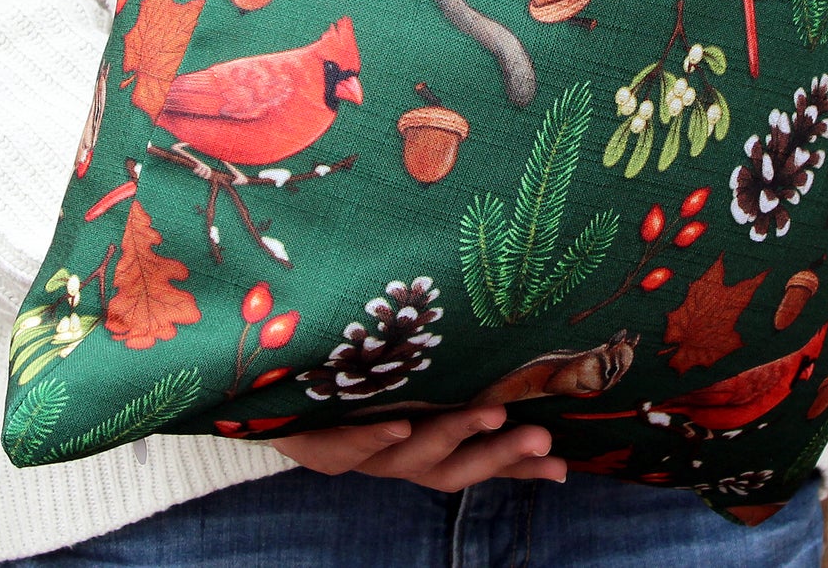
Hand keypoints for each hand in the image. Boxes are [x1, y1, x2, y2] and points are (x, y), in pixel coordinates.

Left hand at [270, 406, 566, 489]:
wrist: (264, 392)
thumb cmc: (350, 378)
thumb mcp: (408, 380)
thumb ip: (450, 379)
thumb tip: (508, 356)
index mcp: (420, 447)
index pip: (480, 464)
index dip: (519, 468)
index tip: (564, 464)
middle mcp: (395, 458)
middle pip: (454, 470)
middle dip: (500, 454)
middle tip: (542, 437)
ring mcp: (359, 455)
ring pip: (411, 457)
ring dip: (454, 434)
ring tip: (491, 412)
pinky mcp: (317, 445)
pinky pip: (347, 444)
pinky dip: (374, 434)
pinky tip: (399, 420)